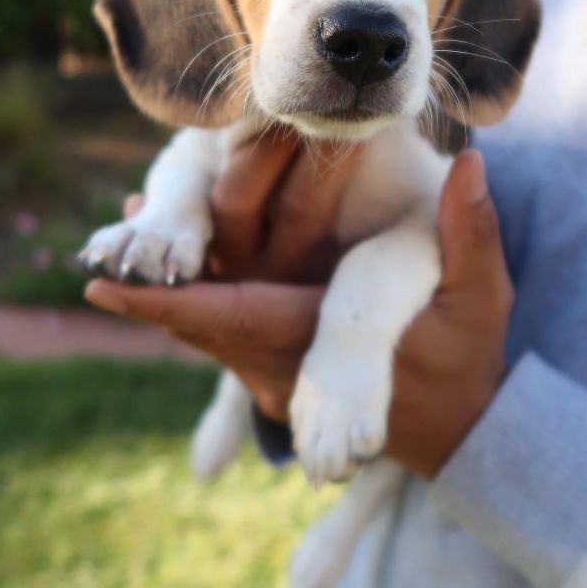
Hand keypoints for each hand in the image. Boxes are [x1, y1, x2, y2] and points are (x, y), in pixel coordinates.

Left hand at [84, 139, 511, 478]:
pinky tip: (177, 264)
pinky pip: (219, 335)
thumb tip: (472, 164)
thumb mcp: (482, 293)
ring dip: (166, 295)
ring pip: (204, 333)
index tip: (104, 287)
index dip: (167, 304)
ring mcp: (273, 378)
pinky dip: (190, 302)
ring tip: (131, 242)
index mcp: (322, 345)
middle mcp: (282, 370)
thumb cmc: (467, 355)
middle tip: (106, 248)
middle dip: (152, 289)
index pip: (231, 322)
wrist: (458, 423)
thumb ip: (471, 229)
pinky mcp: (273, 372)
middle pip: (199, 328)